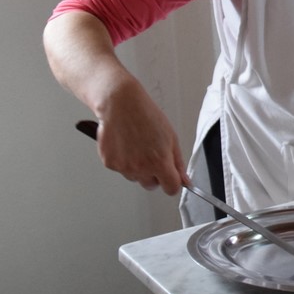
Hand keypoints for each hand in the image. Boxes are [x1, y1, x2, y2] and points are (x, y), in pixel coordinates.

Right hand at [43, 11, 188, 194]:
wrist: (120, 104)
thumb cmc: (146, 116)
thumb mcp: (171, 137)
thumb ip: (177, 162)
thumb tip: (184, 180)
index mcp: (159, 162)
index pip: (171, 188)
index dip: (172, 183)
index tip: (172, 177)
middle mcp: (141, 167)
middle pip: (151, 185)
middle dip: (155, 174)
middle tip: (152, 155)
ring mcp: (123, 167)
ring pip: (135, 177)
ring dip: (138, 167)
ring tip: (138, 145)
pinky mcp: (109, 163)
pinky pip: (121, 169)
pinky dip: (123, 160)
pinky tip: (126, 144)